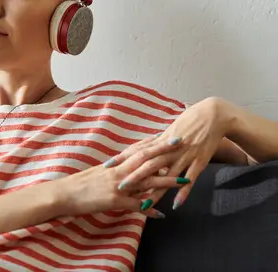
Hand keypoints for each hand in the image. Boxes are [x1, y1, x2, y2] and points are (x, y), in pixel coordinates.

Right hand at [54, 133, 189, 218]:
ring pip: (146, 180)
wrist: (62, 194)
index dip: (154, 142)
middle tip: (182, 143)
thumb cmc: (78, 185)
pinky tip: (162, 214)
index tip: (168, 135)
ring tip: (185, 179)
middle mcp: (118, 172)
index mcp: (114, 164)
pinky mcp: (114, 201)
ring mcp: (117, 185)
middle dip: (164, 151)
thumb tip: (126, 170)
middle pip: (145, 158)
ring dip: (167, 180)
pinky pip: (136, 205)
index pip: (137, 149)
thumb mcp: (97, 174)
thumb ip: (113, 172)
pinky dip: (149, 210)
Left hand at [109, 97, 230, 209]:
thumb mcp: (171, 130)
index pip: (137, 151)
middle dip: (134, 176)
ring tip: (144, 204)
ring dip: (155, 191)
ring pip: (167, 176)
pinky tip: (176, 204)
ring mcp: (184, 155)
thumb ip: (158, 142)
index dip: (122, 158)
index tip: (107, 165)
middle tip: (120, 187)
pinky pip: (190, 179)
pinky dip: (183, 192)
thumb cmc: (189, 120)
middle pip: (148, 164)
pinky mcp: (199, 161)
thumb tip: (145, 146)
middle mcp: (170, 149)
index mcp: (161, 141)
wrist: (213, 114)